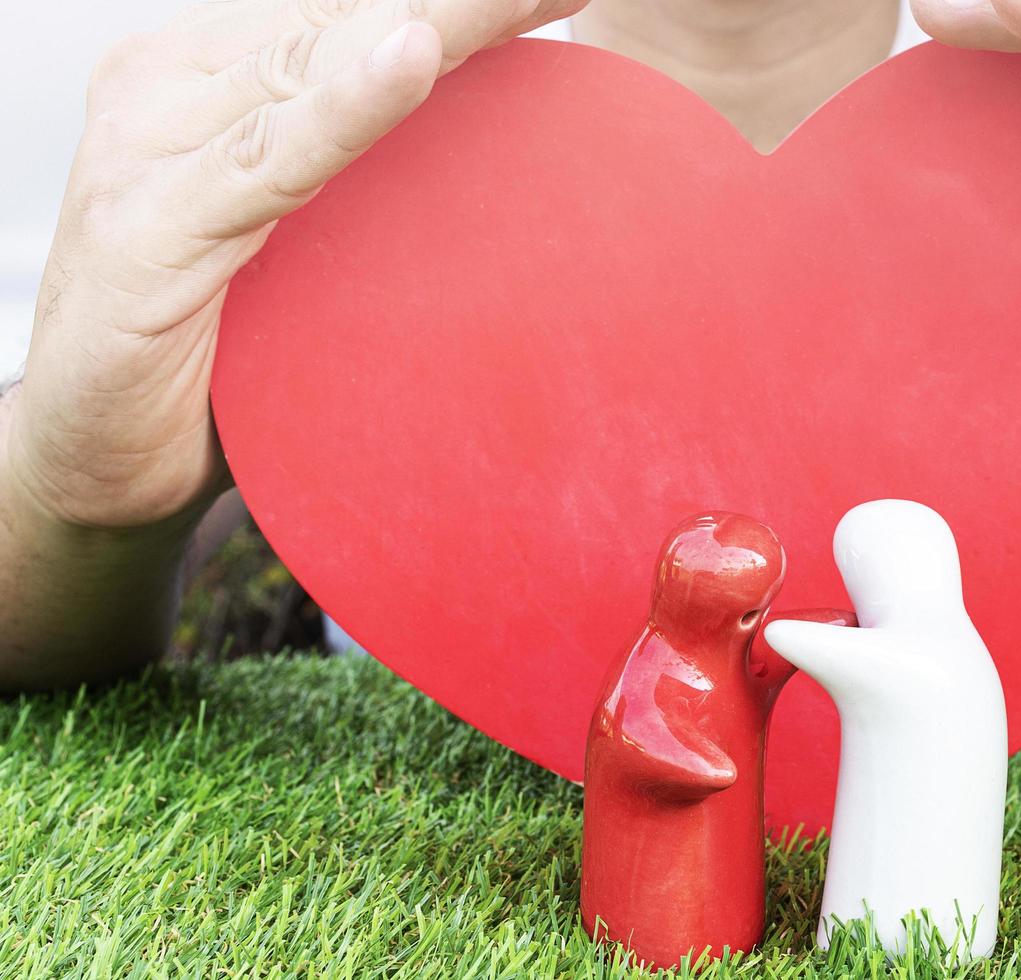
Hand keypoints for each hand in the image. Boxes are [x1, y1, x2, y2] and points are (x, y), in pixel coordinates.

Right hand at [10, 0, 581, 531]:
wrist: (92, 453)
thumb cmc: (207, 351)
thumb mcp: (291, 244)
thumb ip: (346, 177)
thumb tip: (474, 165)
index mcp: (202, 79)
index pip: (346, 11)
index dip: (452, 2)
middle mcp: (168, 91)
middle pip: (341, 18)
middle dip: (463, 3)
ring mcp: (149, 151)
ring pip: (317, 62)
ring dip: (439, 21)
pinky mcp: (150, 229)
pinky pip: (269, 158)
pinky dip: (347, 108)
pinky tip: (416, 57)